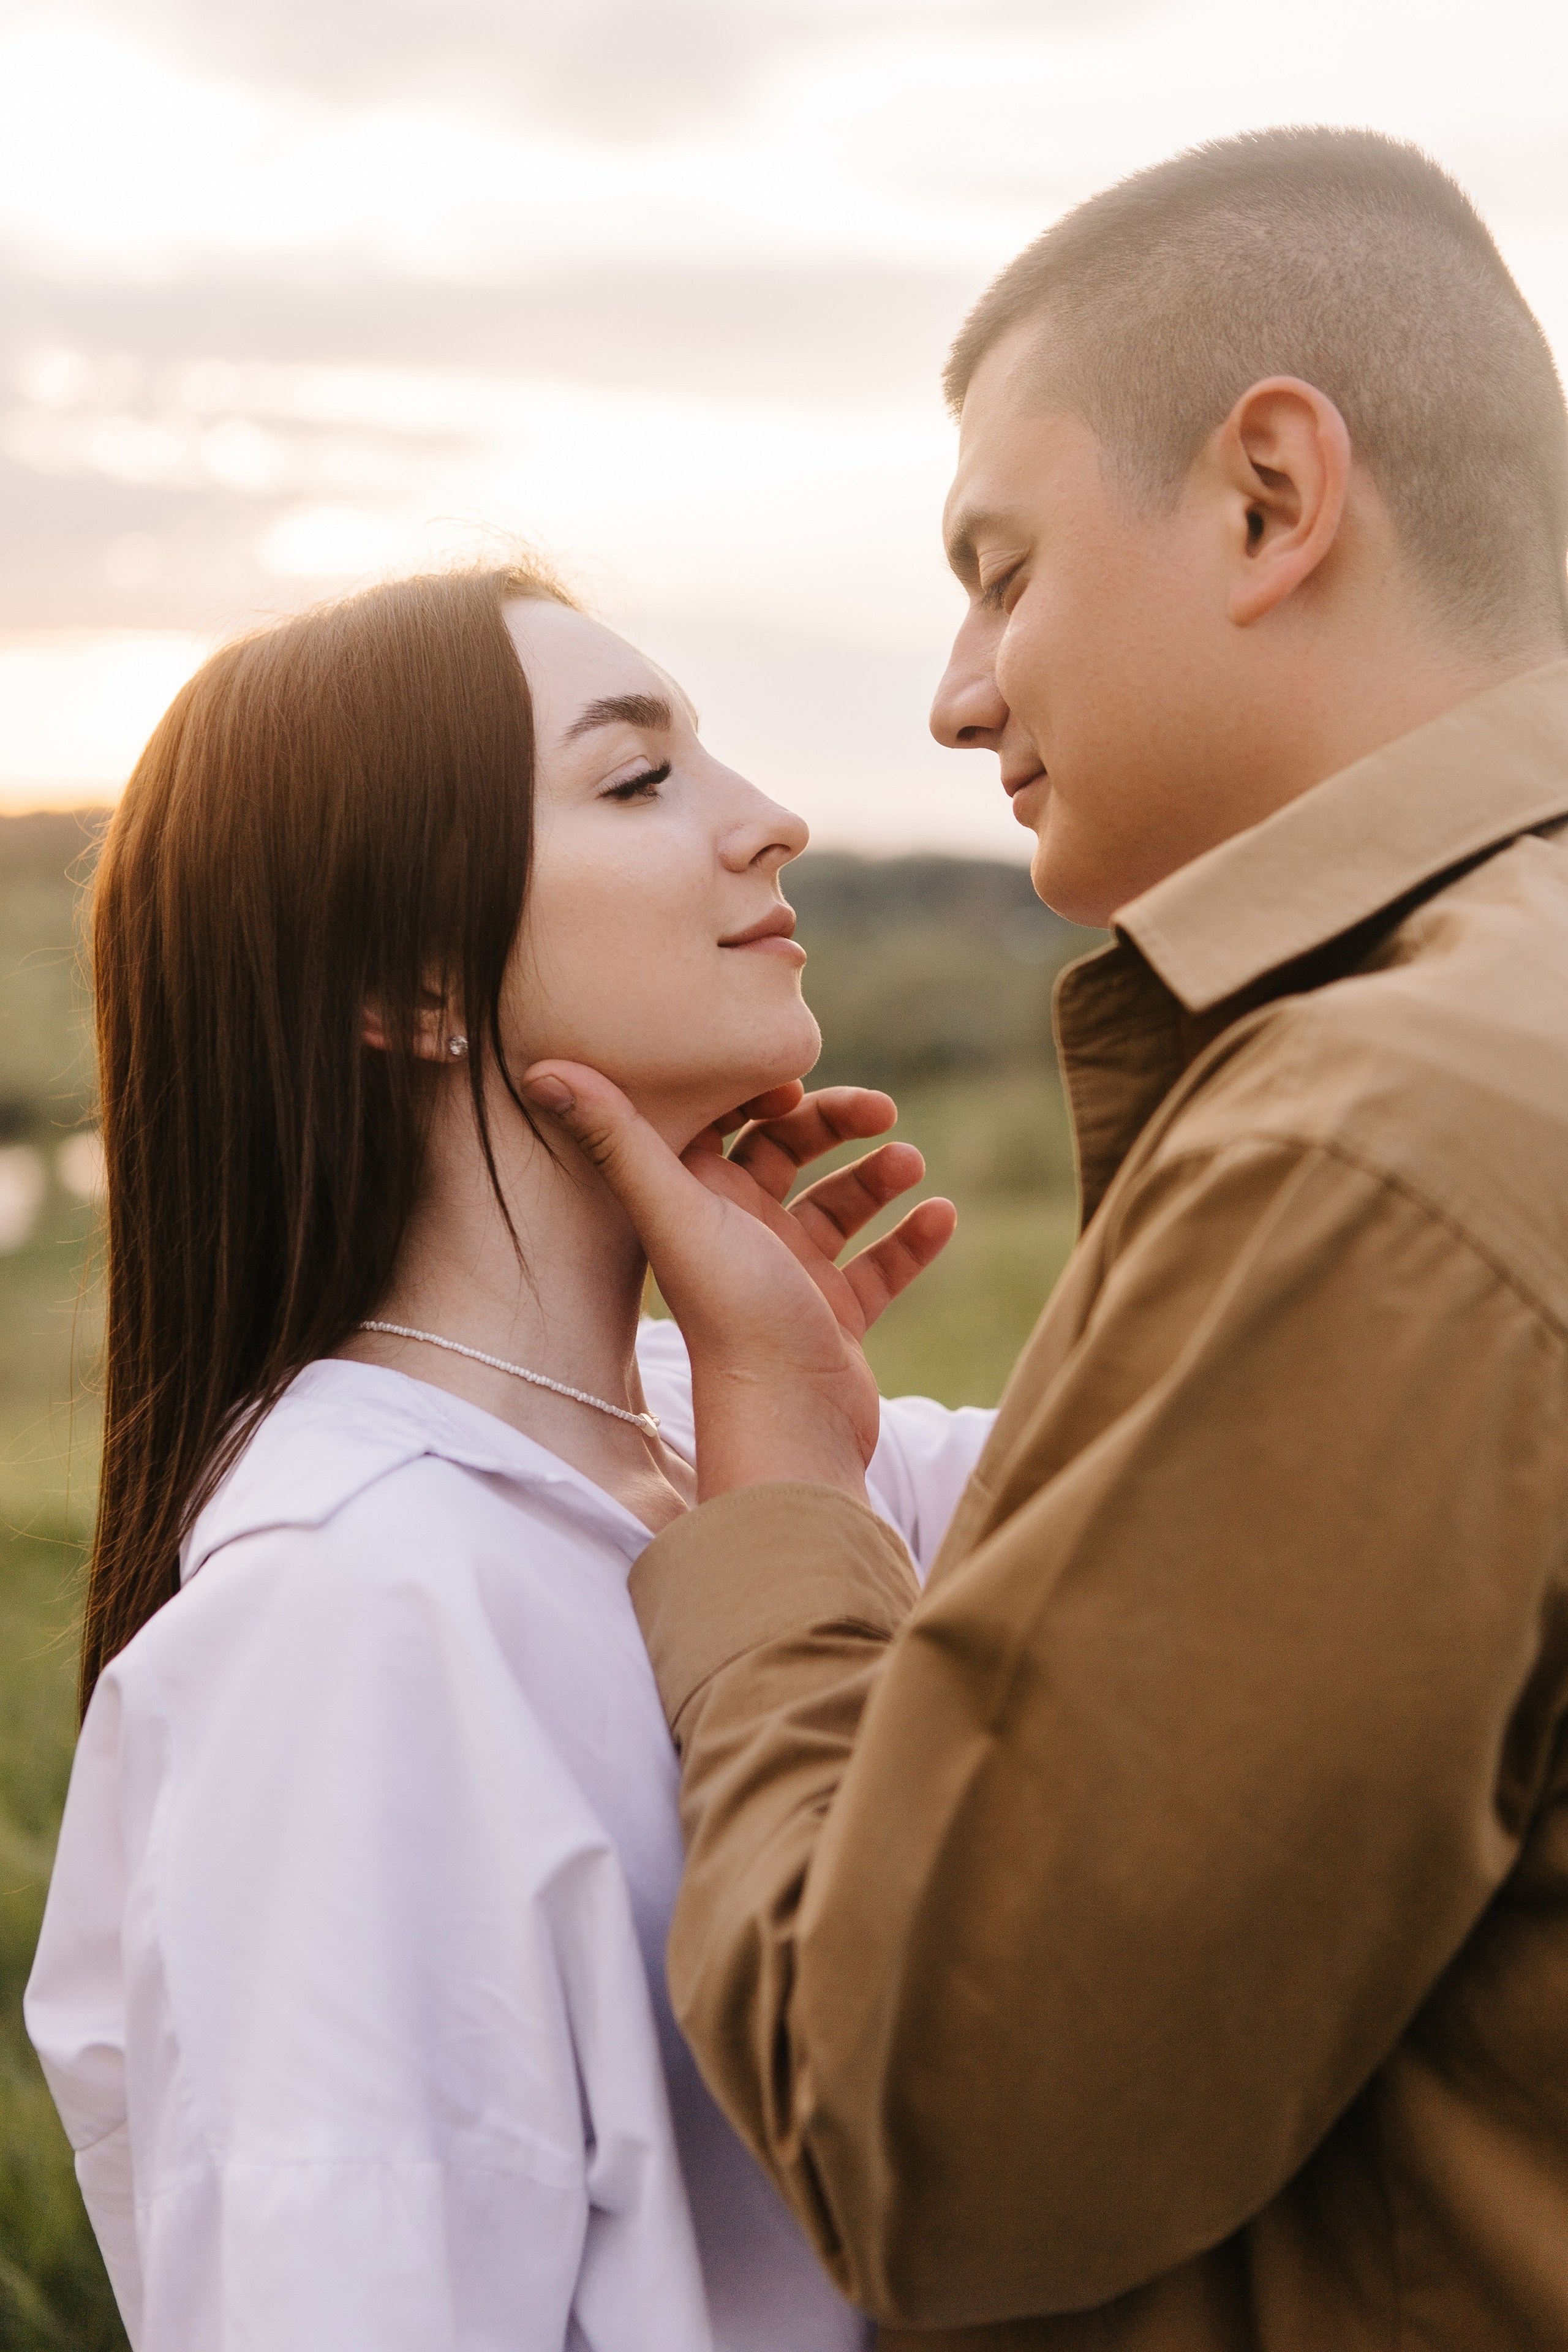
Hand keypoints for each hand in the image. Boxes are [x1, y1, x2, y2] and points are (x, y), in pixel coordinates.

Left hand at [520, 1065, 956, 1500]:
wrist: (789, 1424)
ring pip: (838, 1204)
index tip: (795, 1082)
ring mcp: (789, 1276)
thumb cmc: (732, 1317)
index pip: (721, 1122)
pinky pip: (879, 1265)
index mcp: (696, 1202)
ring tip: (909, 1164)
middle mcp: (738, 1234)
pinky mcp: (833, 1317)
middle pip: (787, 1151)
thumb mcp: (675, 1211)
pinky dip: (911, 1238)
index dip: (755, 1089)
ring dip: (877, 1176)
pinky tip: (941, 1216)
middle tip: (882, 1112)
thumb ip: (615, 1136)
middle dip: (835, 1123)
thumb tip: (539, 1069)